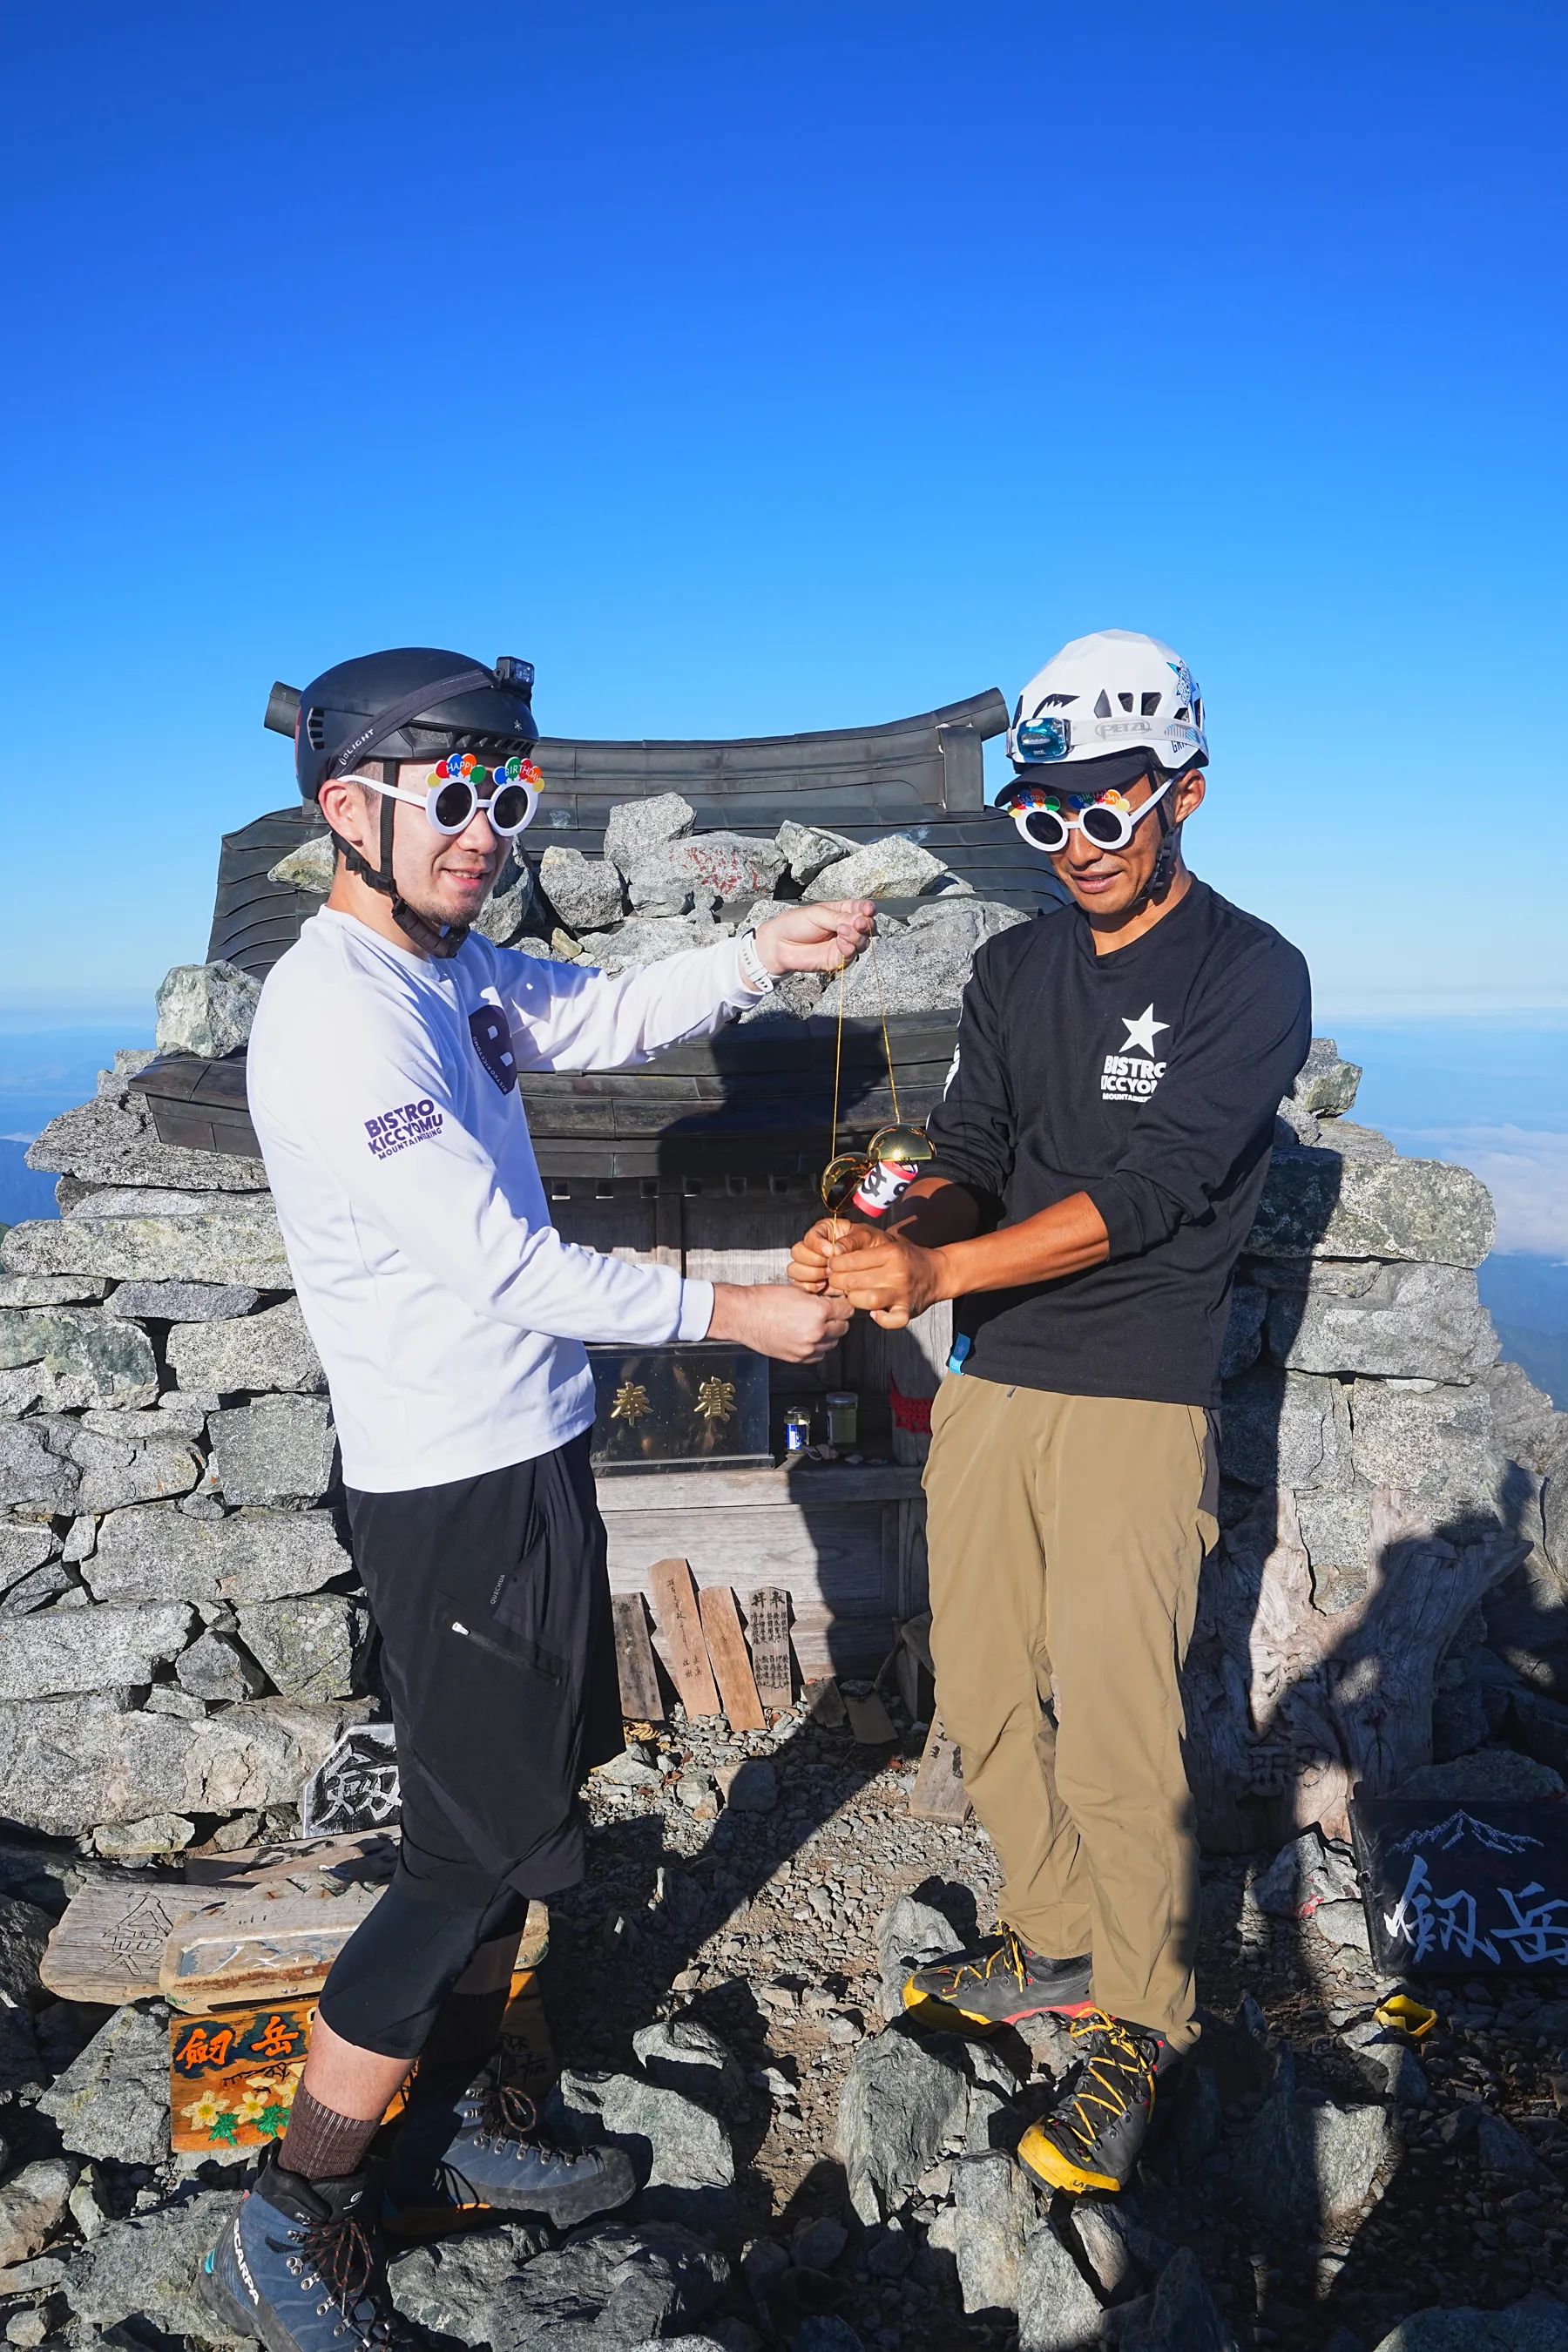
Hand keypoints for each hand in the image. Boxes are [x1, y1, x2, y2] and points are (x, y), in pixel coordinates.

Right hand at [706, 1280, 851, 1361]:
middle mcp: (817, 1331)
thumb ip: (819, 1297)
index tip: (842, 1305)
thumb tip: (832, 1298)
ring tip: (816, 1325)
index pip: (847, 1310)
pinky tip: (808, 1337)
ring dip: (829, 1334)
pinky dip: (817, 1347)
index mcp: (819, 1311)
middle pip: (843, 1328)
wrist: (744, 1315)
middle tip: (830, 1314)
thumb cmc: (764, 1300)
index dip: (844, 1305)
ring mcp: (808, 1347)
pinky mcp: (798, 1357)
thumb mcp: (797, 1290)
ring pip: (832, 1343)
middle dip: (838, 1319)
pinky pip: (818, 1355)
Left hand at [753, 899, 874, 975]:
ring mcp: (842, 944)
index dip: (867, 909)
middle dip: (865, 924)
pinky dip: (850, 948)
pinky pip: (851, 956)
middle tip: (859, 922)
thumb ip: (839, 918)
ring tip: (843, 931)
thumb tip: (861, 921)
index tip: (869, 910)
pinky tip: (841, 942)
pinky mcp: (837, 960)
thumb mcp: (817, 914)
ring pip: (862, 942)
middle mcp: (845, 928)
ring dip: (857, 937)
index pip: (861, 909)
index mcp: (842, 912)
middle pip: (866, 927)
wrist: (778, 944)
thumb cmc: (795, 924)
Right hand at [788, 1217, 879, 1294]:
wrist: (882, 1264)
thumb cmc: (874, 1244)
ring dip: (811, 1274)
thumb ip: (851, 1241)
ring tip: (828, 1276)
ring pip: (795, 1268)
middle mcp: (814, 1248)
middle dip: (813, 1261)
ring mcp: (812, 1265)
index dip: (817, 1245)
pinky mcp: (813, 1281)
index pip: (810, 1236)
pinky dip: (808, 1287)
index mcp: (824, 1231)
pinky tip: (822, 1286)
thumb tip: (836, 1250)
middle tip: (830, 1267)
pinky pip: (800, 1285)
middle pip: (798, 1252)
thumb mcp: (866, 1237)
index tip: (830, 1251)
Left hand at [822, 1230, 948, 1329]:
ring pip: (868, 1300)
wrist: (935, 1272)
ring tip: (851, 1294)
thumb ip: (861, 1243)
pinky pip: (892, 1321)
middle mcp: (897, 1272)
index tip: (832, 1265)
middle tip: (836, 1280)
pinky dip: (881, 1319)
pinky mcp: (908, 1310)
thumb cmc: (905, 1256)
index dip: (835, 1264)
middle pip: (854, 1281)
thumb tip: (833, 1249)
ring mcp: (903, 1293)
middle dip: (838, 1282)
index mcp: (890, 1252)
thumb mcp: (886, 1241)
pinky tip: (875, 1313)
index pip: (851, 1260)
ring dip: (853, 1299)